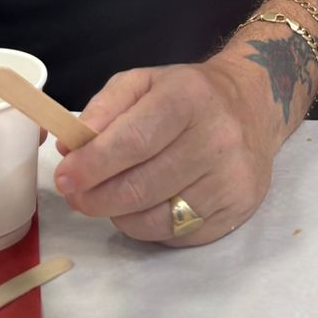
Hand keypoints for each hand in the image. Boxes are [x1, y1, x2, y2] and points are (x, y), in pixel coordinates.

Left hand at [54, 54, 282, 245]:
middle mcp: (218, 138)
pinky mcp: (238, 207)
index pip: (135, 141)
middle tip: (77, 196)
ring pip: (156, 219)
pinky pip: (177, 235)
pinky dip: (149, 227)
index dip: (93, 165)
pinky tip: (146, 206)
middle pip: (141, 187)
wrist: (252, 105)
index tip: (65, 177)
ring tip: (111, 199)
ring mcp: (232, 177)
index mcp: (190, 98)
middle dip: (96, 198)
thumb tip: (71, 147)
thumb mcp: (144, 83)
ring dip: (119, 215)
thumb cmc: (188, 95)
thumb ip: (103, 108)